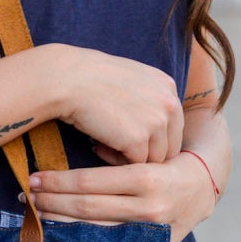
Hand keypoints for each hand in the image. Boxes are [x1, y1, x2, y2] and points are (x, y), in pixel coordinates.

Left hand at [29, 151, 217, 241]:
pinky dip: (81, 237)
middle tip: (27, 195)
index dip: (58, 182)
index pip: (90, 184)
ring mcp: (149, 232)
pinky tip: (60, 231)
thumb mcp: (147, 147)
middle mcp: (149, 209)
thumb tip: (85, 146)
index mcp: (148, 179)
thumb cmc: (166, 158)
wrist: (205, 186)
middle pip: (87, 209)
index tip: (34, 178)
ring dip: (60, 222)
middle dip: (52, 202)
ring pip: (93, 231)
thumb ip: (117, 151)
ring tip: (36, 212)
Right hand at [47, 46, 183, 164]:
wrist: (68, 79)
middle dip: (146, 151)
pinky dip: (117, 161)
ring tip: (105, 146)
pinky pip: (136, 165)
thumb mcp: (130, 78)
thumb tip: (150, 121)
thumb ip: (147, 96)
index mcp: (167, 86)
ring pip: (155, 158)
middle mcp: (169, 103)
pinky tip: (98, 147)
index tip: (126, 132)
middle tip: (116, 145)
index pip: (172, 125)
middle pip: (169, 145)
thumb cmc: (89, 77)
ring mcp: (156, 121)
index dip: (151, 135)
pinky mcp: (139, 139)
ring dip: (131, 158)